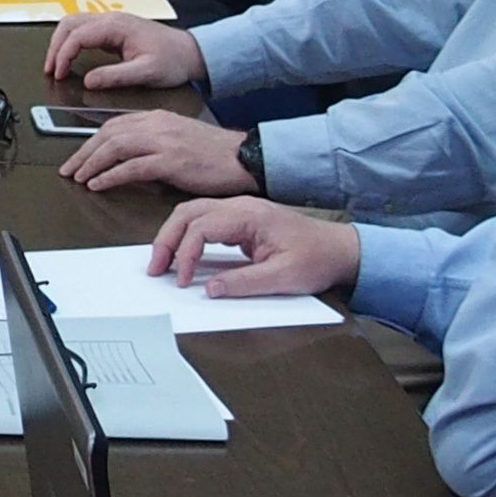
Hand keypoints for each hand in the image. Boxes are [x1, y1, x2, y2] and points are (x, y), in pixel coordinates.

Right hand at [44, 12, 202, 92]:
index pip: (77, 35)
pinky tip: (69, 57)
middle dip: (55, 47)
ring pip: (73, 23)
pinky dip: (70, 42)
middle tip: (50, 69)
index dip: (62, 55)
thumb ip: (115, 76)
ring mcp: (112, 22)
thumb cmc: (173, 60)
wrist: (190, 53)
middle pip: (69, 24)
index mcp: (117, 26)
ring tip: (54, 64)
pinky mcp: (113, 29)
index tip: (58, 74)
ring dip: (60, 42)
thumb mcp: (146, 72)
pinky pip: (83, 29)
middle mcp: (111, 19)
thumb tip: (88, 81)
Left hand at [60, 109, 256, 196]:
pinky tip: (99, 184)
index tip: (78, 155)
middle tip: (69, 168)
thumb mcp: (178, 139)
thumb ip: (152, 143)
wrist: (243, 157)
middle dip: (83, 152)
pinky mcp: (170, 160)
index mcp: (158, 118)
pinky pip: (131, 167)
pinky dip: (110, 176)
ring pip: (115, 147)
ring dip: (91, 163)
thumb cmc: (214, 153)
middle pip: (108, 134)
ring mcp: (164, 141)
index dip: (90, 141)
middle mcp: (157, 125)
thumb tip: (126, 158)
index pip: (113, 125)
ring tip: (79, 177)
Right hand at [148, 196, 356, 295]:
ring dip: (172, 235)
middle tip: (155, 267)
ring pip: (192, 213)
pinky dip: (186, 235)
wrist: (341, 249)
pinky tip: (182, 255)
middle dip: (166, 239)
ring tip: (162, 262)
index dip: (185, 254)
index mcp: (250, 215)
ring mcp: (240, 210)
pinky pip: (204, 220)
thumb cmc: (318, 259)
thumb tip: (210, 290)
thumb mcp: (284, 277)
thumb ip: (244, 283)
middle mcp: (241, 206)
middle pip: (188, 212)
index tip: (182, 281)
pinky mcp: (241, 220)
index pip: (202, 227)